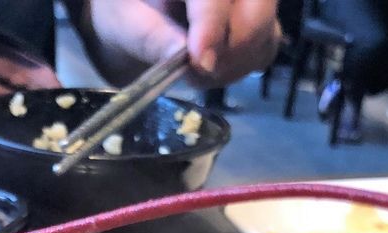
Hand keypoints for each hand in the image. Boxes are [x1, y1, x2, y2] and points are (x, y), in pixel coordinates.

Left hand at [73, 0, 280, 84]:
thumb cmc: (123, 13)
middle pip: (258, 8)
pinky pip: (263, 50)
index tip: (201, 61)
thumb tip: (182, 54)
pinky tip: (209, 70)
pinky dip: (239, 69)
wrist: (132, 20)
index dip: (212, 26)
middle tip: (196, 71)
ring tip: (193, 71)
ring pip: (264, 33)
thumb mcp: (123, 22)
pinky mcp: (258, 22)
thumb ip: (150, 37)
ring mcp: (249, 0)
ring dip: (232, 65)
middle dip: (231, 48)